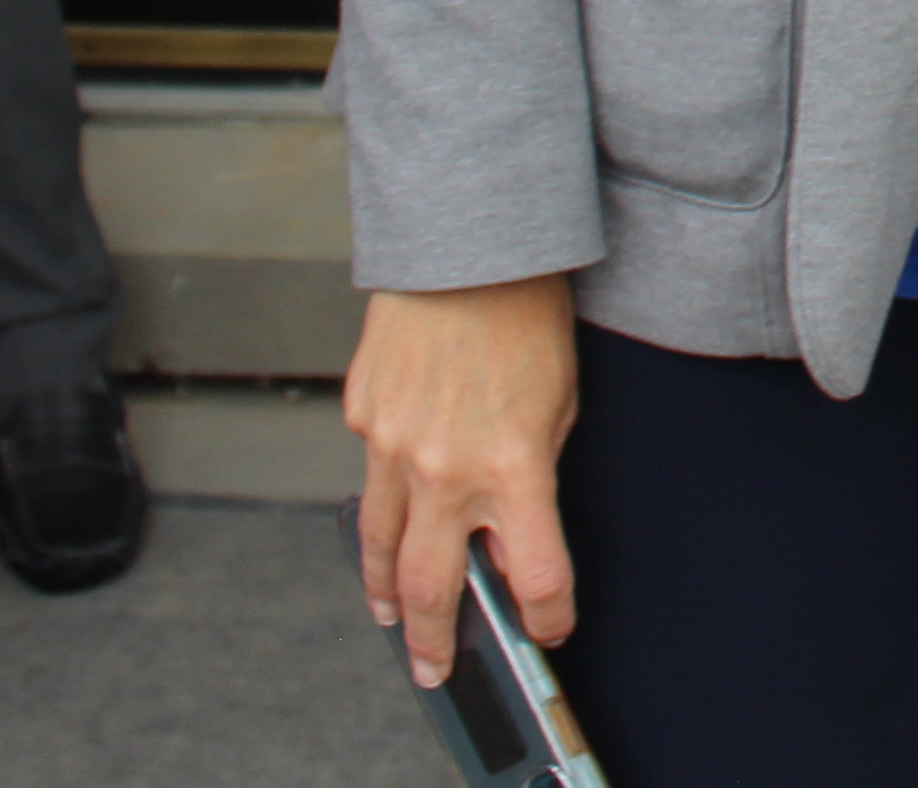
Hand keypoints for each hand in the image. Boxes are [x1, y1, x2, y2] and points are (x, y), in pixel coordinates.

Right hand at [347, 276, 580, 688]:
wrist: (466, 249)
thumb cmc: (526, 320)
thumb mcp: (558, 406)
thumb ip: (532, 478)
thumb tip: (513, 535)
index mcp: (514, 468)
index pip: (534, 576)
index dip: (547, 615)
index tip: (549, 627)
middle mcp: (446, 469)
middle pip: (433, 588)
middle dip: (435, 641)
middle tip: (435, 668)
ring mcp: (391, 446)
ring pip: (380, 545)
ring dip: (386, 591)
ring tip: (394, 616)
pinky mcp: (359, 418)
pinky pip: (369, 475)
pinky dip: (383, 497)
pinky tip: (395, 499)